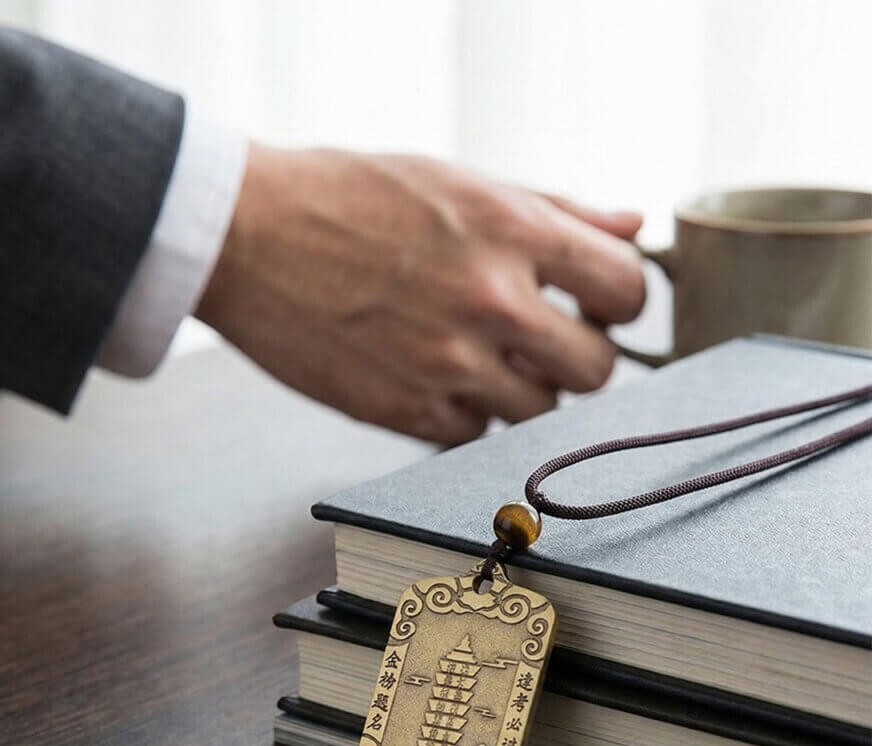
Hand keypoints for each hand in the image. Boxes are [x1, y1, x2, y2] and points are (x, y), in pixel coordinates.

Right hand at [197, 145, 644, 443]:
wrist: (246, 235)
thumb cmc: (348, 196)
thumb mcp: (456, 180)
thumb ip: (554, 208)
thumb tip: (630, 225)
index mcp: (509, 229)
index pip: (625, 287)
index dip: (617, 301)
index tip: (593, 304)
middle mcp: (488, 300)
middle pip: (594, 370)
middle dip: (577, 357)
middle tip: (542, 342)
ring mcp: (446, 364)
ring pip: (537, 411)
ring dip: (521, 391)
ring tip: (477, 358)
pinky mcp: (404, 411)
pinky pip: (475, 435)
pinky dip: (466, 415)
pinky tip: (433, 379)